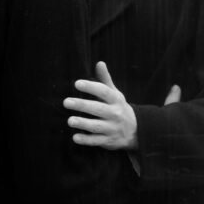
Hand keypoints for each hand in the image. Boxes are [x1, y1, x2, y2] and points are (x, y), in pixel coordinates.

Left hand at [64, 61, 178, 149]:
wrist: (136, 131)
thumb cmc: (118, 108)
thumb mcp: (115, 94)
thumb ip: (105, 80)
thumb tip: (99, 62)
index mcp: (116, 100)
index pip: (104, 92)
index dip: (91, 87)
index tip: (77, 83)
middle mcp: (115, 114)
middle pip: (98, 109)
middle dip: (82, 105)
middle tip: (66, 102)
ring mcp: (112, 128)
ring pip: (96, 126)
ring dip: (83, 124)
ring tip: (69, 120)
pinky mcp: (108, 141)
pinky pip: (97, 141)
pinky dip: (86, 140)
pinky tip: (75, 137)